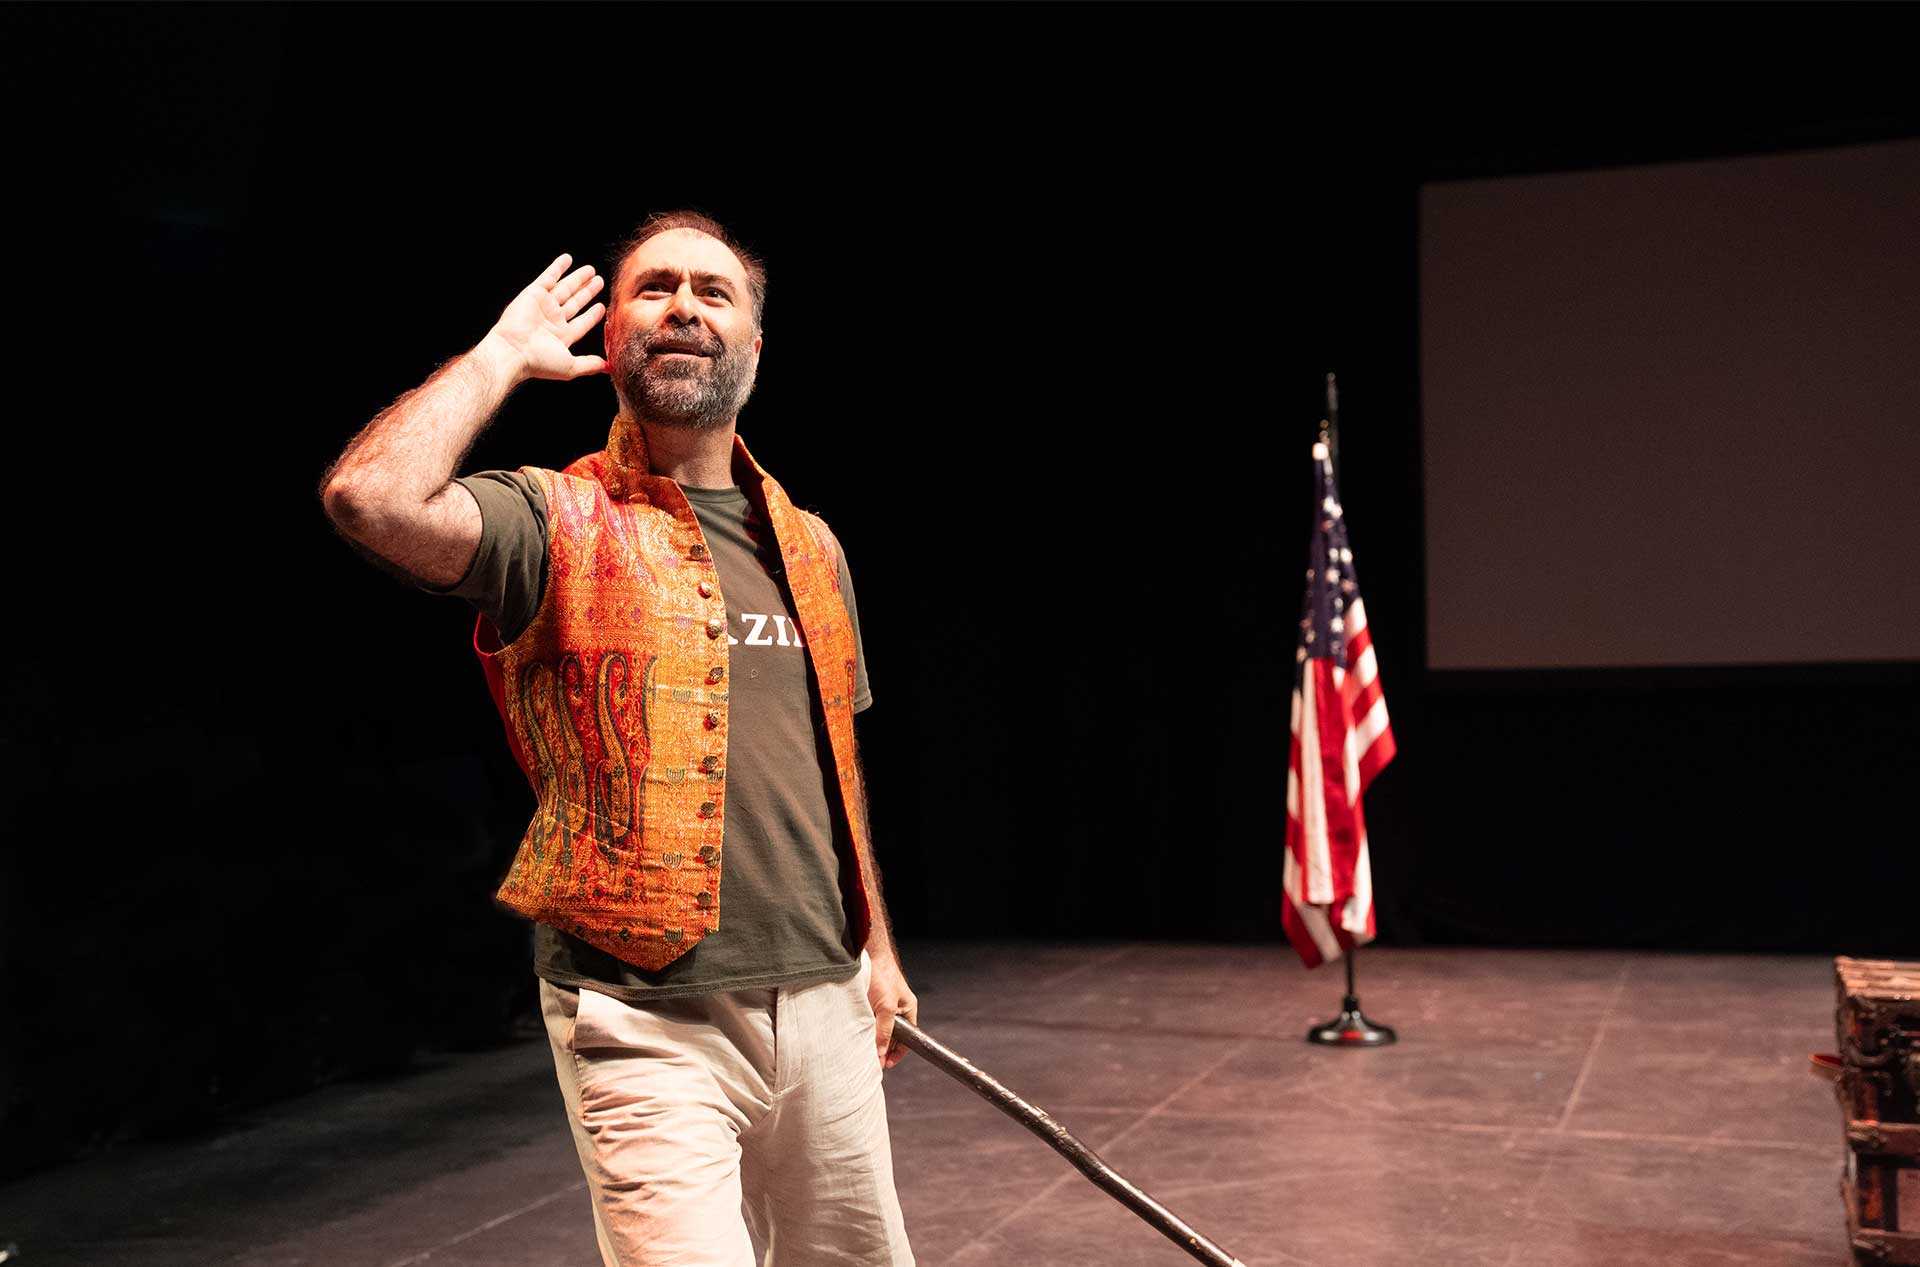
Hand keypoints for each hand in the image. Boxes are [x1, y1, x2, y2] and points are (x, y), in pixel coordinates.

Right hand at [482, 253, 607, 382]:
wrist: (514, 350)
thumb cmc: (540, 361)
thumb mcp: (571, 367)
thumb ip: (590, 364)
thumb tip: (609, 367)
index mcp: (561, 337)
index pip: (582, 322)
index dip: (592, 315)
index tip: (602, 306)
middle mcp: (552, 320)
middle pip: (575, 302)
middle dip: (587, 292)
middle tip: (599, 281)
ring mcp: (543, 305)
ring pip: (565, 288)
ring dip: (577, 279)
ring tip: (591, 270)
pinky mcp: (534, 293)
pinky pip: (548, 277)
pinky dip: (557, 267)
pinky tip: (568, 259)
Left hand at [867, 951, 917, 1069]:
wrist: (866, 953)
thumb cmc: (882, 975)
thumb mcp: (885, 1006)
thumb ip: (884, 1030)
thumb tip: (880, 1053)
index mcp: (908, 1010)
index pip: (907, 1039)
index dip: (897, 1053)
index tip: (885, 1064)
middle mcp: (896, 1009)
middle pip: (891, 1036)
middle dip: (882, 1049)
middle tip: (871, 1061)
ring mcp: (882, 1005)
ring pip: (877, 1029)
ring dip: (870, 1038)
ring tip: (862, 1050)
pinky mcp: (868, 1001)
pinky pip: (866, 1020)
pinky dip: (861, 1028)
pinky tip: (854, 1034)